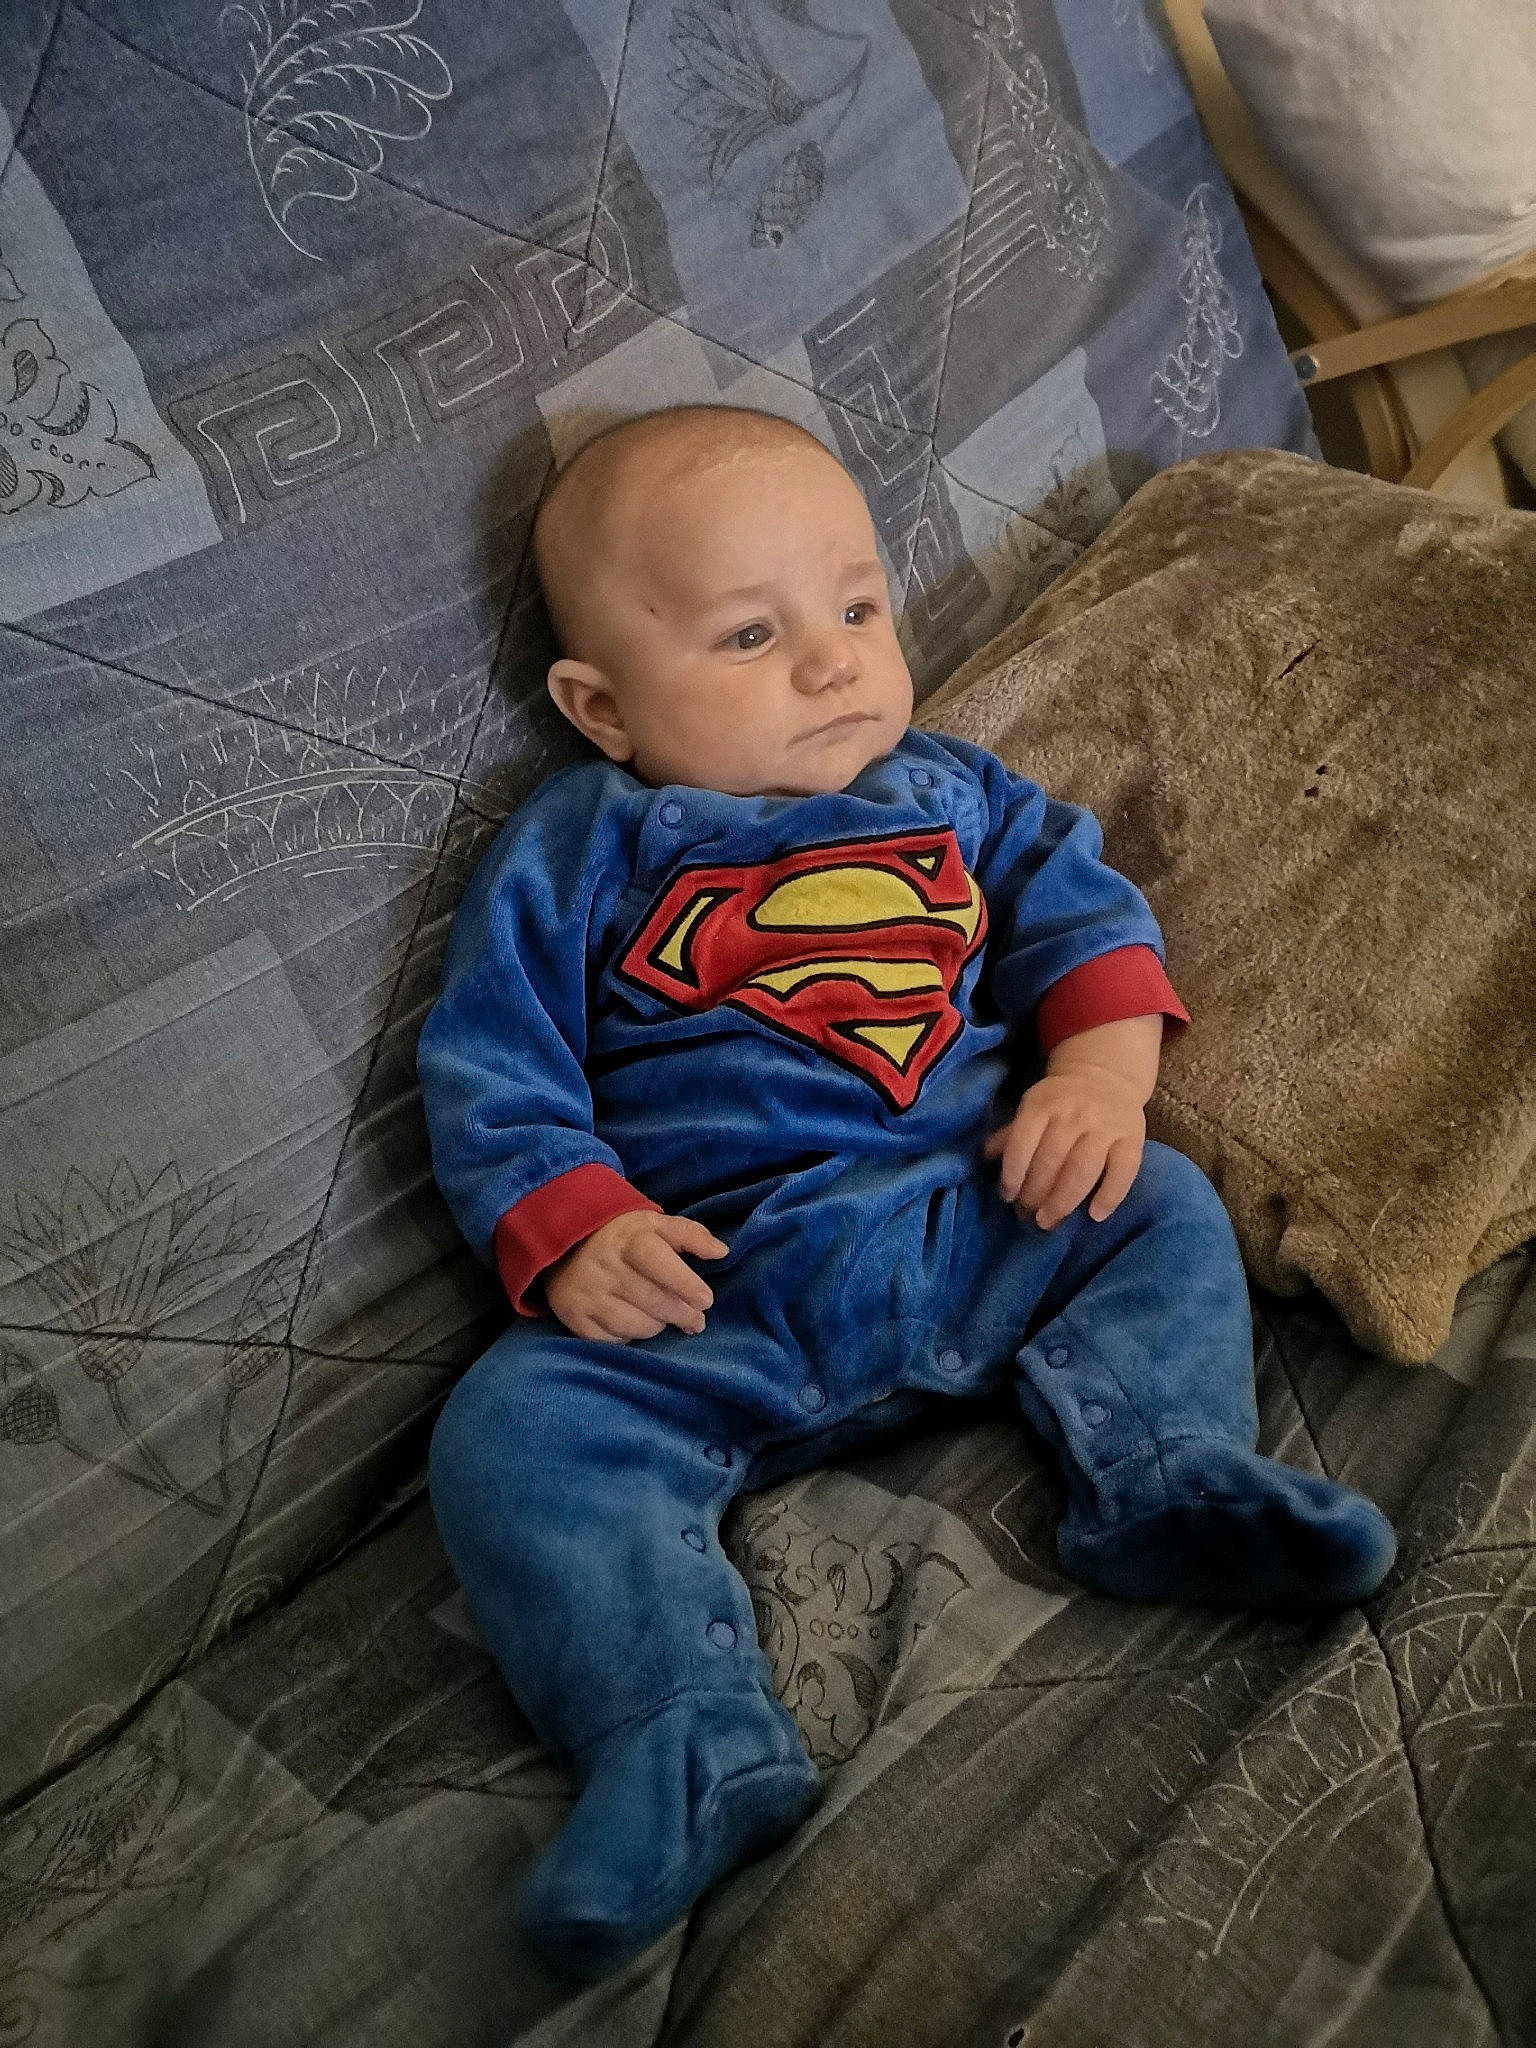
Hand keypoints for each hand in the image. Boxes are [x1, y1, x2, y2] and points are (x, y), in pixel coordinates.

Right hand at [544, 1210, 728, 1341]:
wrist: (565, 1244)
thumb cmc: (623, 1237)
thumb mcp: (654, 1225)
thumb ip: (690, 1235)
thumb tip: (722, 1252)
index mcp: (628, 1239)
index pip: (657, 1261)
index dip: (683, 1282)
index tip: (705, 1300)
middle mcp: (604, 1266)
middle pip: (652, 1300)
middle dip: (682, 1314)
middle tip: (696, 1320)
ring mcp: (587, 1293)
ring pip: (636, 1325)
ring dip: (657, 1326)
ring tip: (664, 1318)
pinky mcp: (574, 1317)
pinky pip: (613, 1340)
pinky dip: (630, 1336)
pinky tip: (636, 1324)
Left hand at [984, 1068, 1145, 1229]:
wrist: (1106, 1075)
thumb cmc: (1060, 1101)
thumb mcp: (1033, 1107)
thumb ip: (1011, 1134)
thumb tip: (986, 1160)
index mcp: (1043, 1105)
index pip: (1022, 1144)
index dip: (1012, 1174)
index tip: (1008, 1196)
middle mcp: (1074, 1114)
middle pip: (1051, 1161)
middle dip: (1035, 1194)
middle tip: (1028, 1216)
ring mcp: (1105, 1126)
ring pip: (1083, 1169)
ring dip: (1063, 1201)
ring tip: (1050, 1221)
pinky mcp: (1133, 1138)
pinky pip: (1123, 1171)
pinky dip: (1110, 1195)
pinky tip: (1094, 1215)